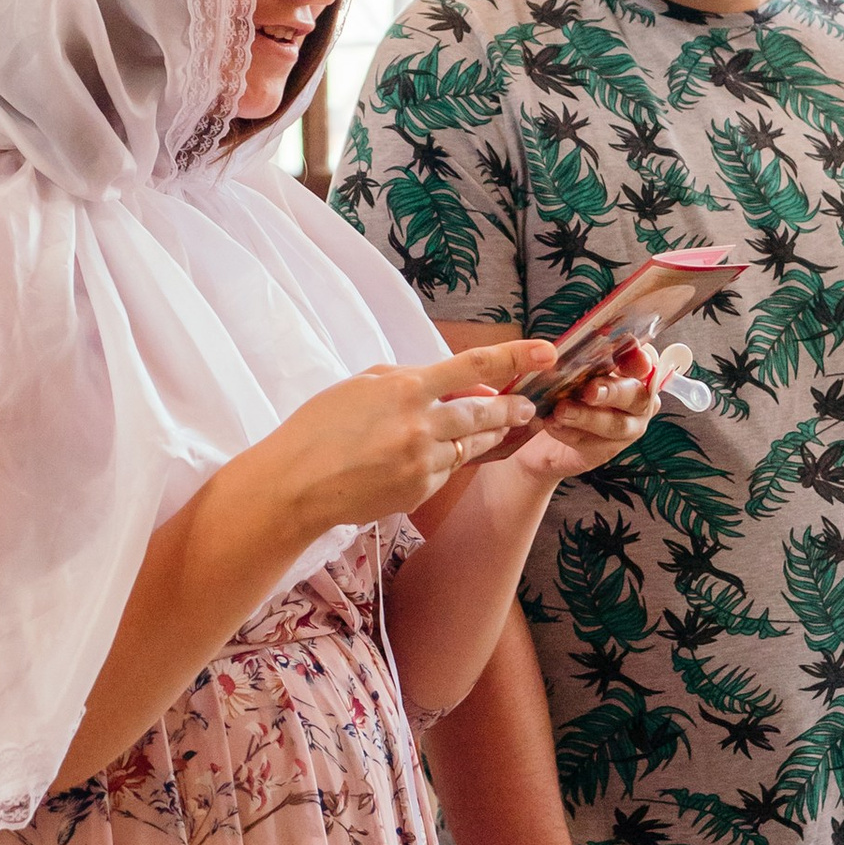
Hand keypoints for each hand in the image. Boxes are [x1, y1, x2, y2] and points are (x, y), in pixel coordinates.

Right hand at [262, 345, 550, 535]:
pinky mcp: (419, 492)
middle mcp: (421, 426)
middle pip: (485, 412)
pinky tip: (435, 455)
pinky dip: (449, 460)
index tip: (547, 353)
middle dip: (513, 408)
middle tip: (527, 405)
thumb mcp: (364, 384)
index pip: (474, 366)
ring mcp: (423, 463)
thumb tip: (464, 384)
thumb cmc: (321, 426)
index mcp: (406, 389)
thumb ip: (415, 379)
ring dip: (488, 434)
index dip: (516, 357)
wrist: (296, 484)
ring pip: (472, 445)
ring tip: (498, 425)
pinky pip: (447, 471)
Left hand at [498, 339, 670, 489]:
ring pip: (617, 424)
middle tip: (589, 391)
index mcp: (629, 372)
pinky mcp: (606, 451)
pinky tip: (553, 424)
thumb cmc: (557, 390)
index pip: (644, 361)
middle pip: (635, 395)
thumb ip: (567, 357)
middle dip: (612, 391)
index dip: (640, 359)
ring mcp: (626, 429)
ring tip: (561, 411)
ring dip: (588, 416)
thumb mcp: (559, 368)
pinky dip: (571, 433)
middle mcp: (636, 400)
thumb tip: (549, 350)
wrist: (535, 435)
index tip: (627, 357)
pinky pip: (595, 444)